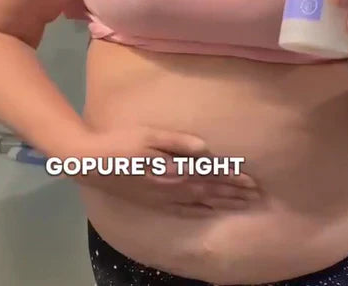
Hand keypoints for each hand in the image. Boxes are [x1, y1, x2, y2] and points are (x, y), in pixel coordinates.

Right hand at [68, 125, 260, 216]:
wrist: (92, 163)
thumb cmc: (122, 142)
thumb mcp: (150, 136)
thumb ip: (178, 142)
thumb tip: (205, 149)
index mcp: (174, 170)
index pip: (210, 175)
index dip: (232, 178)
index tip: (252, 180)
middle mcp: (172, 188)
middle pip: (209, 191)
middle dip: (233, 192)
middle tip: (256, 194)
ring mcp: (163, 198)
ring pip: (200, 202)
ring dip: (222, 202)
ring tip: (241, 203)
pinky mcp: (154, 202)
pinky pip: (182, 211)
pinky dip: (200, 212)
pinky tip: (208, 212)